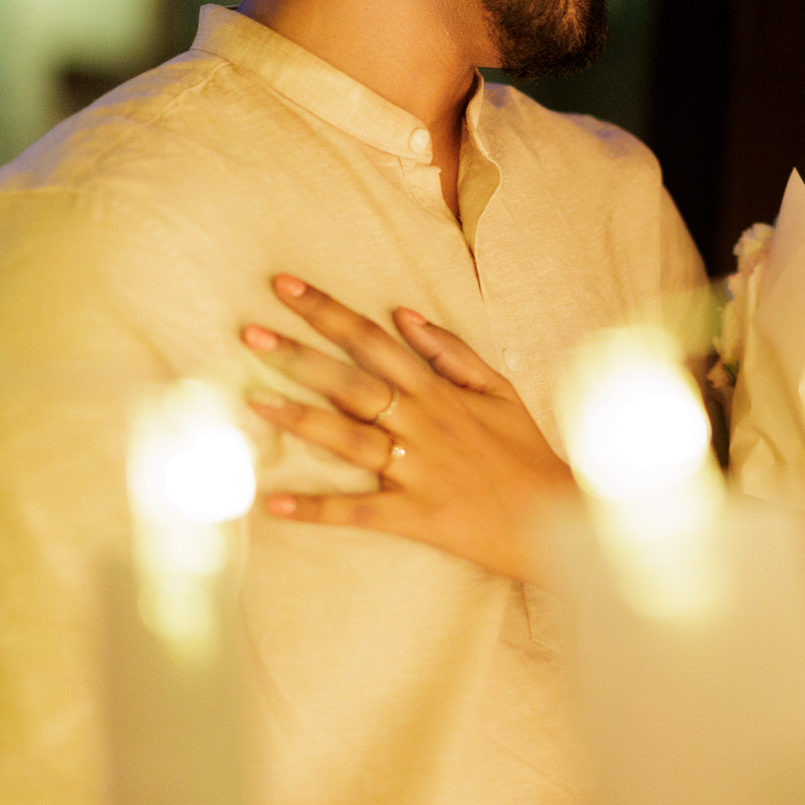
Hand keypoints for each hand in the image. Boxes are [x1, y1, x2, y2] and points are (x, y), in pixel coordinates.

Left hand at [240, 275, 576, 585]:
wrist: (555, 516)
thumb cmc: (525, 451)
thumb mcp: (498, 388)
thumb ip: (451, 351)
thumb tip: (403, 314)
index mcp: (437, 390)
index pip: (372, 339)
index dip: (327, 312)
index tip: (286, 288)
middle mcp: (420, 423)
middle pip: (349, 381)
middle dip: (297, 355)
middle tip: (249, 333)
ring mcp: (414, 469)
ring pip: (347, 438)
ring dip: (298, 419)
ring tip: (252, 402)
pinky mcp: (413, 515)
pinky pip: (357, 511)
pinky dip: (316, 510)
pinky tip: (273, 505)